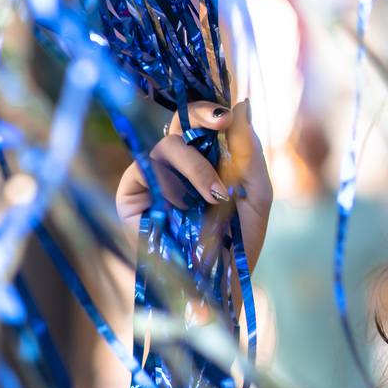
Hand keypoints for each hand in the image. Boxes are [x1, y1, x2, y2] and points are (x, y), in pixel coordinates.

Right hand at [116, 99, 273, 268]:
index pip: (205, 121)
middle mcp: (181, 164)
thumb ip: (249, 152)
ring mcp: (155, 178)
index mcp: (210, 158)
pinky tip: (185, 206)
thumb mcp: (256, 193)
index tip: (228, 114)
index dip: (212, 109)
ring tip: (216, 196)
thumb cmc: (239, 241)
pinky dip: (170, 184)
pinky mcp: (131, 195)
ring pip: (167, 145)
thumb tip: (242, 105)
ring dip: (197, 167)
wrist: (219, 282)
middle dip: (200, 113)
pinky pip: (143, 169)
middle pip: (179, 120)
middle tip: (220, 120)